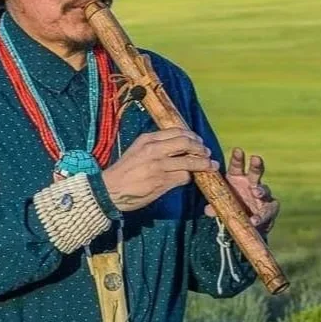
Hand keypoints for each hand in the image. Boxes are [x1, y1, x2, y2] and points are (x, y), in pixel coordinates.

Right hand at [102, 129, 218, 211]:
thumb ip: (155, 146)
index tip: (198, 141)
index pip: (177, 132)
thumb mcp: (137, 151)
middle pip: (186, 143)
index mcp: (148, 139)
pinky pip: (184, 177)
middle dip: (200, 147)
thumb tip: (176, 147)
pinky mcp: (162, 181)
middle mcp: (155, 149)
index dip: (192, 136)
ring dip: (203, 164)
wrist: (110, 189)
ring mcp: (159, 165)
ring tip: (210, 166)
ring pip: (190, 161)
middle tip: (207, 152)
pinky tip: (191, 179)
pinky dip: (190, 177)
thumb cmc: (124, 171)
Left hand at [205, 147, 278, 234]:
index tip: (237, 150)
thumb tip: (208, 210)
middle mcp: (251, 184)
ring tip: (256, 192)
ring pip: (264, 190)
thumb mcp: (222, 206)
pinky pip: (268, 211)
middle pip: (255, 172)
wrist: (247, 224)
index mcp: (237, 179)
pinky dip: (261, 216)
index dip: (237, 158)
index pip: (237, 166)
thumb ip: (216, 207)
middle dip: (256, 164)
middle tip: (255, 158)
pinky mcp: (269, 209)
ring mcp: (262, 196)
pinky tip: (254, 220)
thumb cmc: (233, 208)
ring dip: (260, 190)